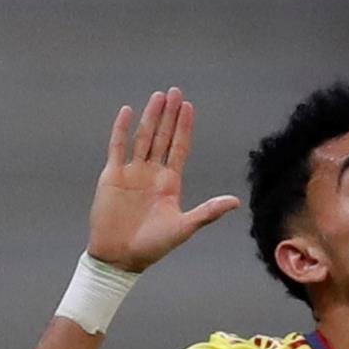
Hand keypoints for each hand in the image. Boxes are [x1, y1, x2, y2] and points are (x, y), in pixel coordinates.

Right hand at [88, 87, 240, 272]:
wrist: (120, 257)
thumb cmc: (152, 246)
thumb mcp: (184, 228)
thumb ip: (208, 211)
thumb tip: (235, 202)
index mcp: (170, 182)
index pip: (179, 147)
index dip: (184, 127)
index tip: (189, 107)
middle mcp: (152, 173)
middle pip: (163, 137)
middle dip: (169, 115)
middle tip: (175, 91)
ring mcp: (132, 172)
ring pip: (143, 137)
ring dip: (151, 117)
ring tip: (158, 96)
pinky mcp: (112, 176)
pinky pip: (117, 147)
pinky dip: (121, 129)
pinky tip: (127, 112)